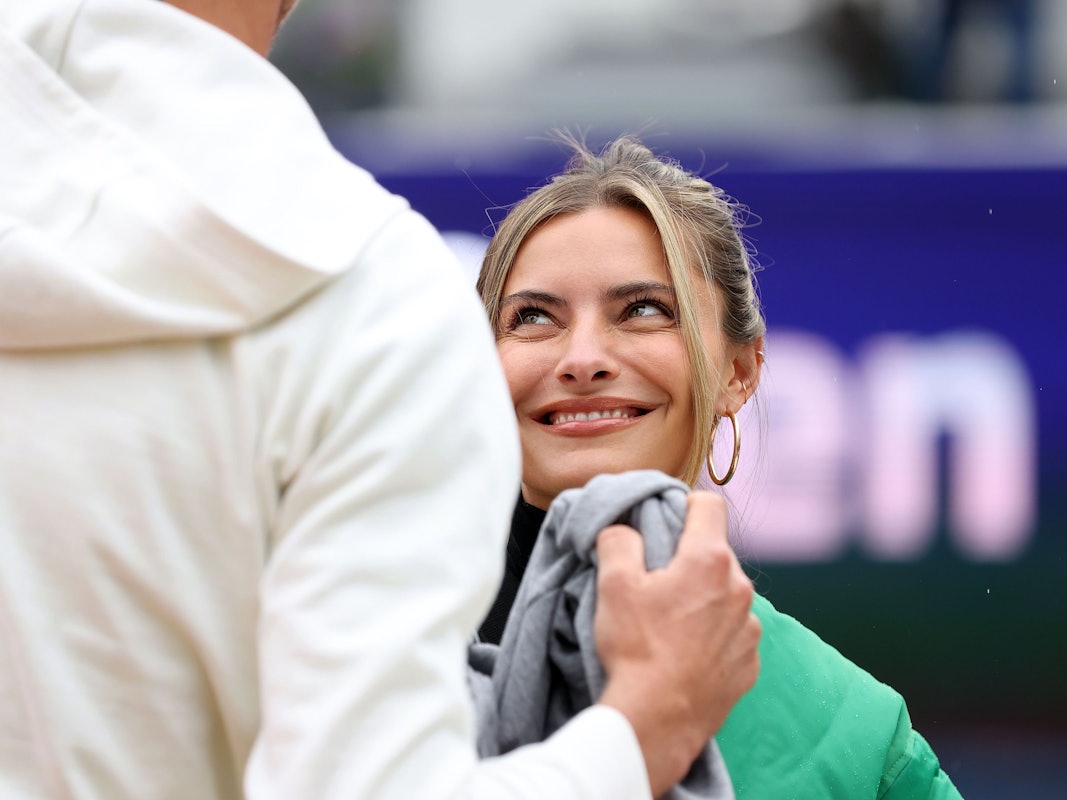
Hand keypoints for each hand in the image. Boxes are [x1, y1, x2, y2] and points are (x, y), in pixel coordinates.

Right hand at [594, 491, 760, 796]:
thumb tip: (623, 529)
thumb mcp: (613, 584)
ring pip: (725, 595)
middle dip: (688, 559)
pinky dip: (712, 635)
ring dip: (703, 599)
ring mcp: (749, 628)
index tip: (665, 521)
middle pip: (715, 552)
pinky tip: (684, 653)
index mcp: (709, 560)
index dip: (684, 504)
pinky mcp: (750, 663)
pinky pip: (732, 634)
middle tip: (655, 583)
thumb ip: (618, 540)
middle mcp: (740, 589)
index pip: (709, 504)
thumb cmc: (636, 649)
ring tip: (668, 625)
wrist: (657, 720)